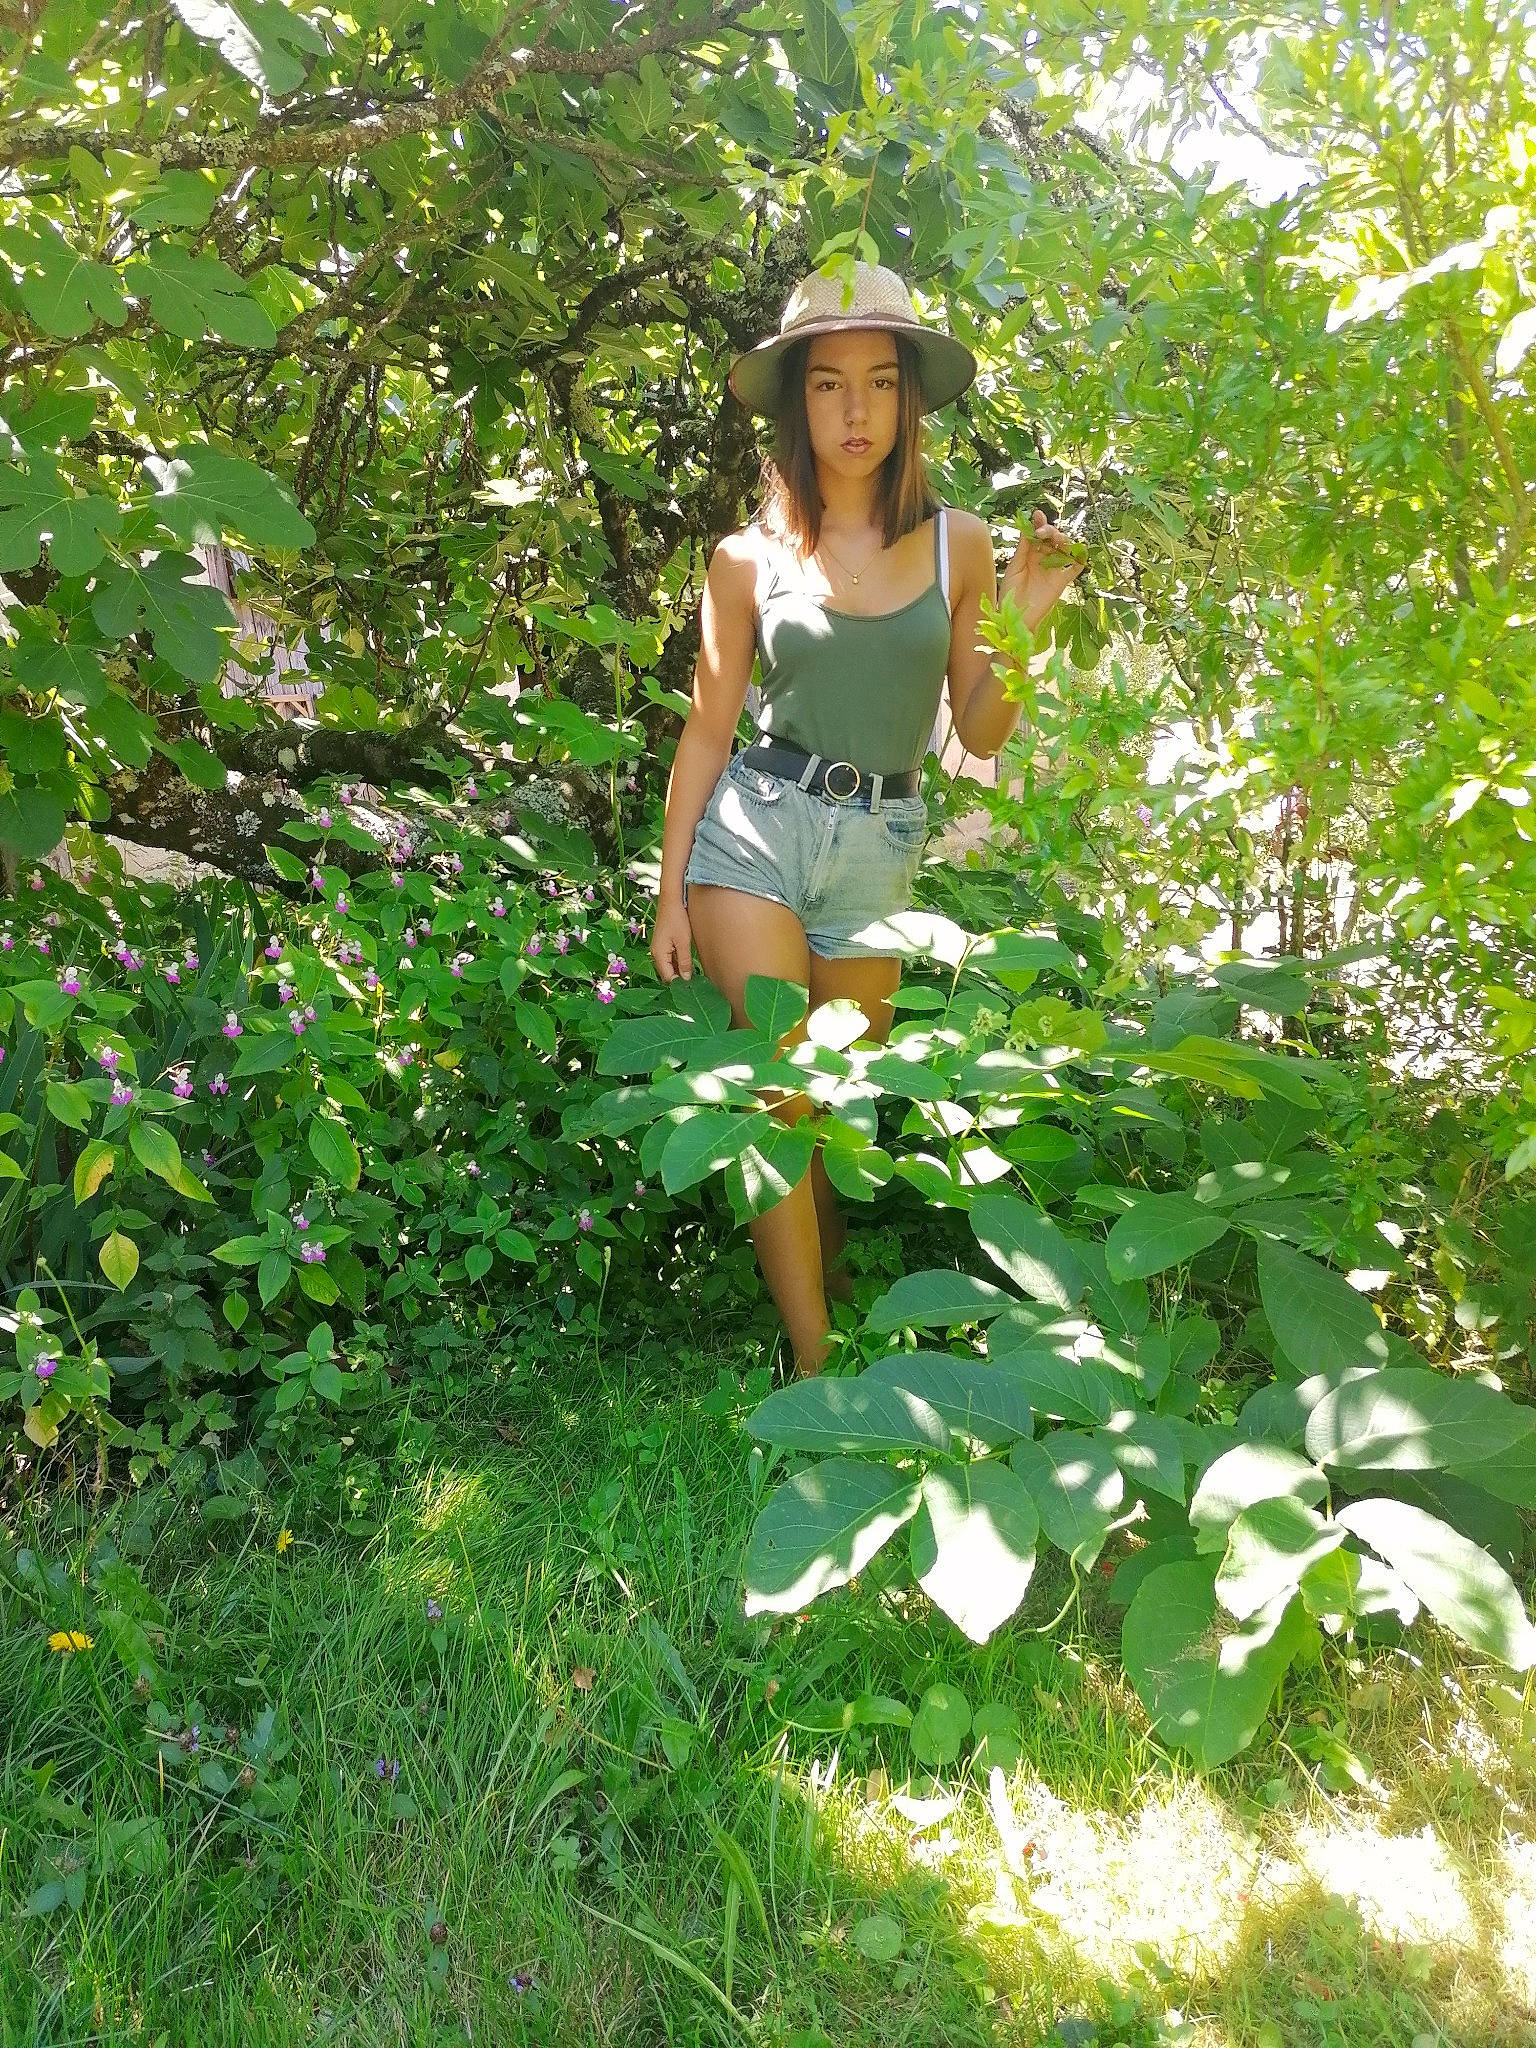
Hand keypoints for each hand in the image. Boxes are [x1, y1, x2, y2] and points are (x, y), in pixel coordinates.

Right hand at [650, 898, 693, 982]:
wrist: (671, 901)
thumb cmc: (677, 918)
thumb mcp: (683, 942)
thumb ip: (684, 961)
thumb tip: (686, 978)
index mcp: (659, 954)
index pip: (668, 977)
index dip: (679, 984)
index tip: (692, 988)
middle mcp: (655, 953)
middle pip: (666, 973)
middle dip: (678, 979)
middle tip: (694, 984)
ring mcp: (658, 948)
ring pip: (667, 967)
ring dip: (677, 972)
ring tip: (692, 977)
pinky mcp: (662, 944)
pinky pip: (668, 959)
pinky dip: (675, 964)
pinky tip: (686, 965)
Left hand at [1001, 507, 1086, 627]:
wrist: (1014, 617)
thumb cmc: (1010, 593)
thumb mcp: (1014, 568)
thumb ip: (1023, 550)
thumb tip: (1027, 529)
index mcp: (1031, 554)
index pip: (1038, 535)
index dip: (1039, 524)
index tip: (1037, 515)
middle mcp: (1044, 559)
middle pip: (1053, 539)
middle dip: (1049, 531)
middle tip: (1041, 532)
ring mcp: (1053, 569)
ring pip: (1065, 549)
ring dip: (1062, 540)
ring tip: (1054, 539)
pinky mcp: (1061, 582)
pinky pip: (1075, 569)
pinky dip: (1079, 559)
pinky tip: (1079, 553)